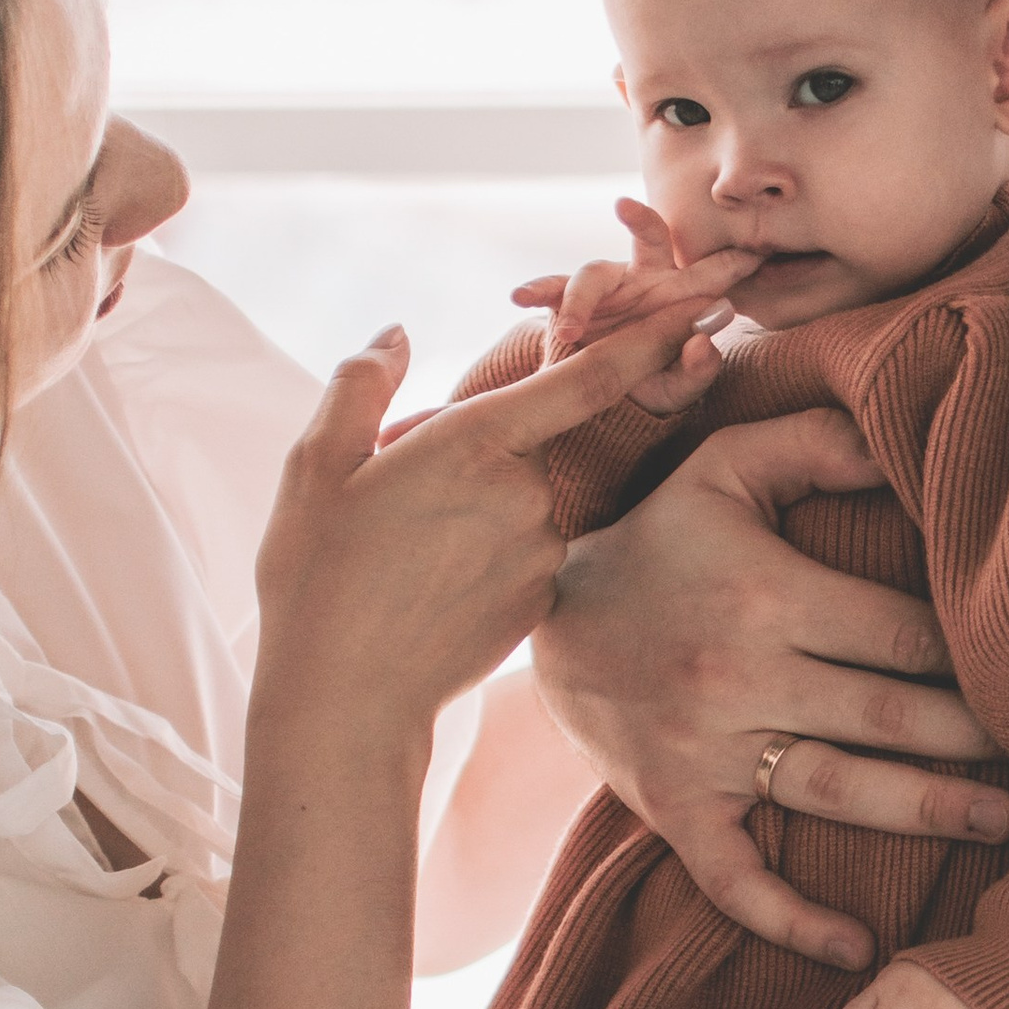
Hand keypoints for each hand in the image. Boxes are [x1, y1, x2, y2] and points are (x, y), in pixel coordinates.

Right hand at [255, 316, 688, 746]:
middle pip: (520, 444)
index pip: (586, 378)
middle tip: (397, 499)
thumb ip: (362, 384)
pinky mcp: (543, 601)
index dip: (645, 339)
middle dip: (470, 455)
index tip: (692, 309)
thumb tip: (396, 335)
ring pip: (518, 501)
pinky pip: (522, 552)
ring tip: (403, 554)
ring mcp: (541, 553)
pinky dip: (485, 554)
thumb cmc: (318, 576)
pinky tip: (429, 589)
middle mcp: (528, 494)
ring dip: (475, 508)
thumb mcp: (316, 464)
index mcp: (479, 444)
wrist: (345, 698)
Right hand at [509, 198, 757, 417]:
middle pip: (647, 240)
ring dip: (579, 299)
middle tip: (626, 207)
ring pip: (592, 273)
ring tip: (567, 332)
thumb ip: (697, 371)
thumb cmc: (653, 387)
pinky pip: (550, 292)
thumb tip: (705, 343)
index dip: (731, 260)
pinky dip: (535, 291)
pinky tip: (520, 297)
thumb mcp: (679, 389)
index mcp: (680, 296)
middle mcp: (643, 282)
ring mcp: (605, 291)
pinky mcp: (568, 305)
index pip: (710, 272)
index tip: (754, 253)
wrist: (605, 404)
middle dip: (640, 220)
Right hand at [531, 408, 1008, 969]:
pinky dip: (792, 921)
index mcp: (765, 594)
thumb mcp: (722, 467)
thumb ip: (815, 445)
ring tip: (999, 821)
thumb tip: (905, 446)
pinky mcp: (676, 809)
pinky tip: (858, 948)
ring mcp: (706, 752)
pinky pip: (735, 879)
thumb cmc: (657, 538)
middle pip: (884, 713)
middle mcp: (739, 677)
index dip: (972, 652)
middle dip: (975, 735)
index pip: (897, 631)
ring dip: (923, 810)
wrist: (539, 619)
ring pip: (834, 791)